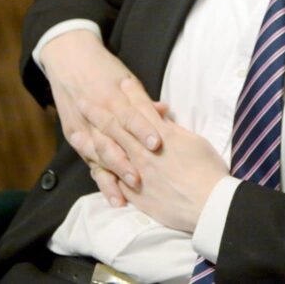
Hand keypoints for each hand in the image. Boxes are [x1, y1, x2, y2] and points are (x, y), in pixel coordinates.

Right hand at [41, 30, 166, 206]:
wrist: (68, 58)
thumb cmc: (104, 68)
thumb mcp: (125, 78)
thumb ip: (143, 100)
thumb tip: (165, 111)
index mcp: (111, 97)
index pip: (128, 115)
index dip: (142, 129)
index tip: (157, 144)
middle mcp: (96, 114)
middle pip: (111, 141)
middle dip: (126, 161)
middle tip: (142, 180)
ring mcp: (83, 127)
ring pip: (98, 155)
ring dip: (113, 175)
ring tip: (127, 193)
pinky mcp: (75, 137)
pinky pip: (89, 161)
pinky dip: (102, 179)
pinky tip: (113, 196)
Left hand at [79, 78, 228, 232]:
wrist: (207, 203)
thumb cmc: (208, 170)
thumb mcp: (194, 142)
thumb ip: (174, 132)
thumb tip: (162, 123)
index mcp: (161, 134)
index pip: (142, 108)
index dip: (131, 93)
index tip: (122, 82)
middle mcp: (143, 150)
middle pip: (116, 126)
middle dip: (98, 111)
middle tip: (82, 100)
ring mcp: (136, 171)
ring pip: (107, 151)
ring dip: (90, 139)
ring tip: (75, 131)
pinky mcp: (134, 193)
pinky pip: (112, 181)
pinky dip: (99, 172)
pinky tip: (89, 167)